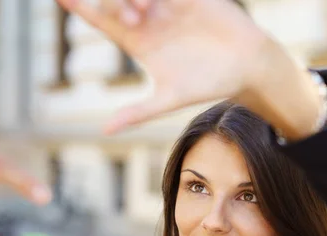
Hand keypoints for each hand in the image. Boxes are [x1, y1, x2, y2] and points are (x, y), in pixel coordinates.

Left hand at [56, 0, 321, 136]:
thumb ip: (138, 112)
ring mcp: (167, 4)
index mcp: (137, 42)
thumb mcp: (169, 98)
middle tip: (134, 16)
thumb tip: (105, 131)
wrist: (246, 66)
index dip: (80, 7)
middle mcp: (148, 19)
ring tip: (145, 6)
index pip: (101, 21)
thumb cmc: (207, 84)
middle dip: (114, 1)